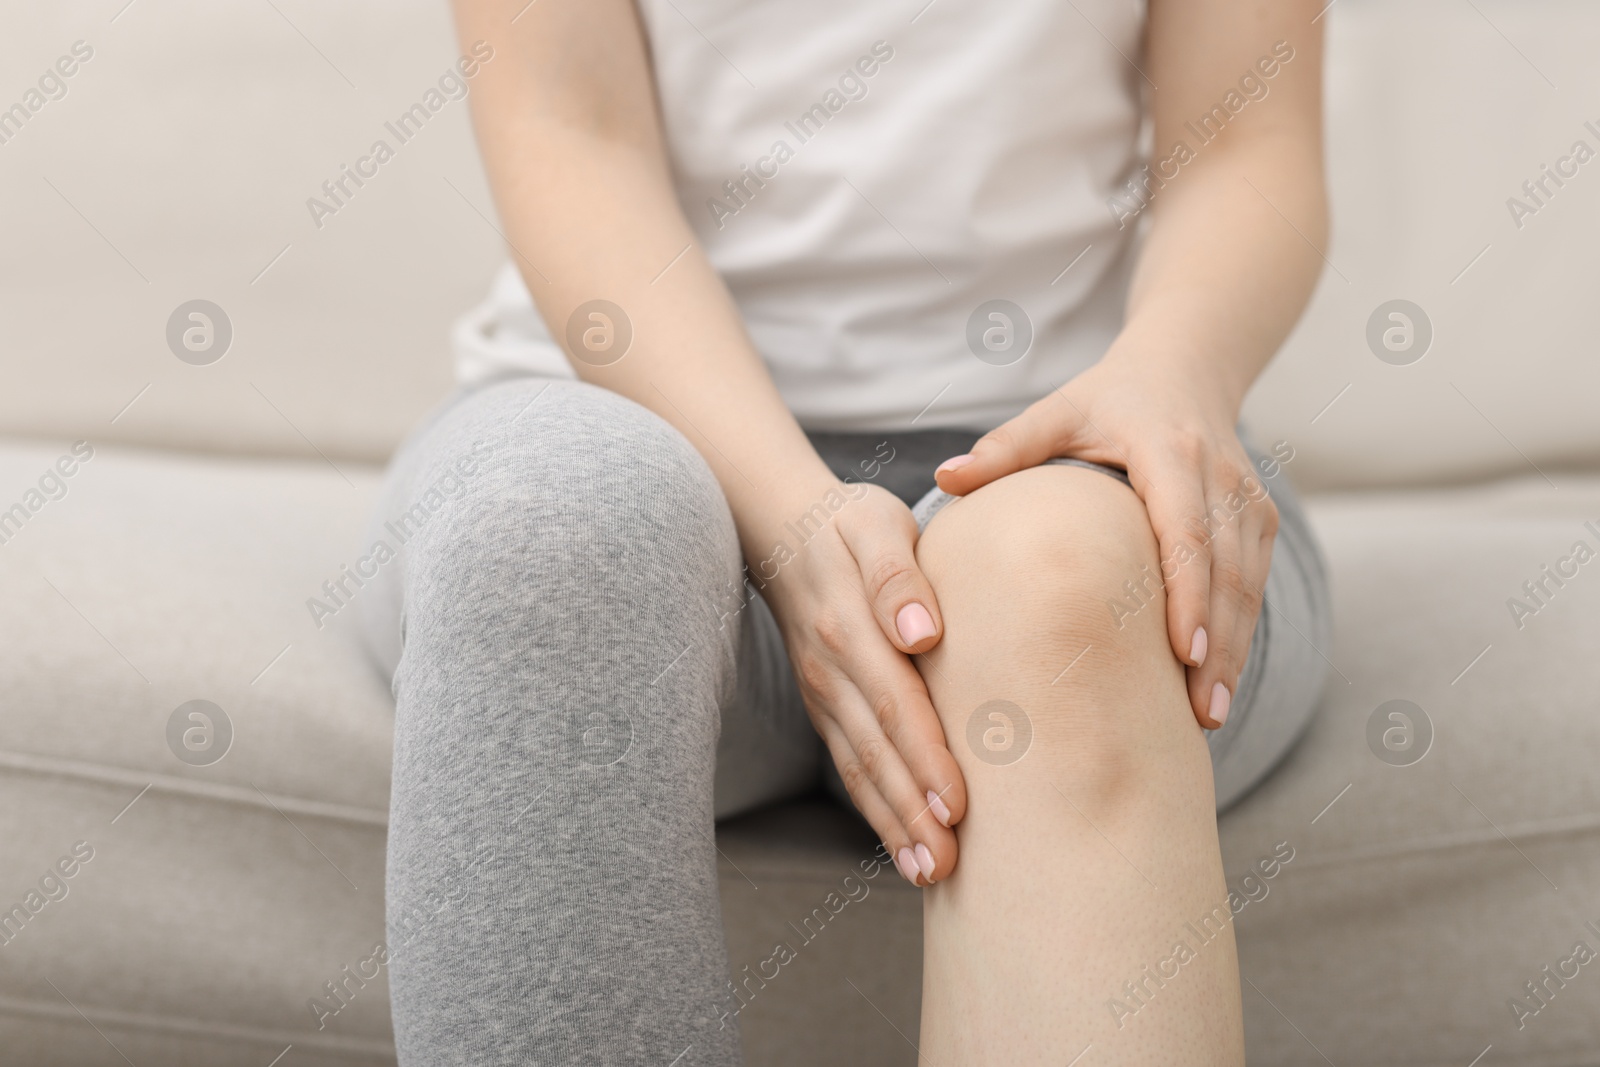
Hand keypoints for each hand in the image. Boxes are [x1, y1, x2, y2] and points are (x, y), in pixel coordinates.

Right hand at [755, 480, 967, 884]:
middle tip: (949, 863)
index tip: (956, 803)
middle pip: (876, 749)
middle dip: (911, 810)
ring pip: (860, 768)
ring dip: (894, 824)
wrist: (784, 528)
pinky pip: (849, 765)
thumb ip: (899, 575)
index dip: (924, 755)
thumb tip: (923, 633)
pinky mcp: (825, 708)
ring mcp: (824, 694)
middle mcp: (831, 670)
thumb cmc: (852, 523)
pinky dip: (876, 811)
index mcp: (848, 626)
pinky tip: (904, 848)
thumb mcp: (877, 524)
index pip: (893, 701)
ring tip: (932, 873)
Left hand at [932, 354, 1277, 729]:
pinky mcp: (1259, 520)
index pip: (1187, 531)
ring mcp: (1249, 501)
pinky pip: (1254, 584)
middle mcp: (1220, 476)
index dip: (1190, 593)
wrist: (1185, 369)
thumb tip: (943, 480)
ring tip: (1209, 714)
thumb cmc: (1108, 399)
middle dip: (1218, 644)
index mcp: (1171, 452)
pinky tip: (1218, 685)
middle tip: (1198, 713)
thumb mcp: (1057, 412)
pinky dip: (1240, 635)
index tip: (1183, 653)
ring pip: (1249, 585)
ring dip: (1235, 650)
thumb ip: (1005, 447)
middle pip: (1227, 571)